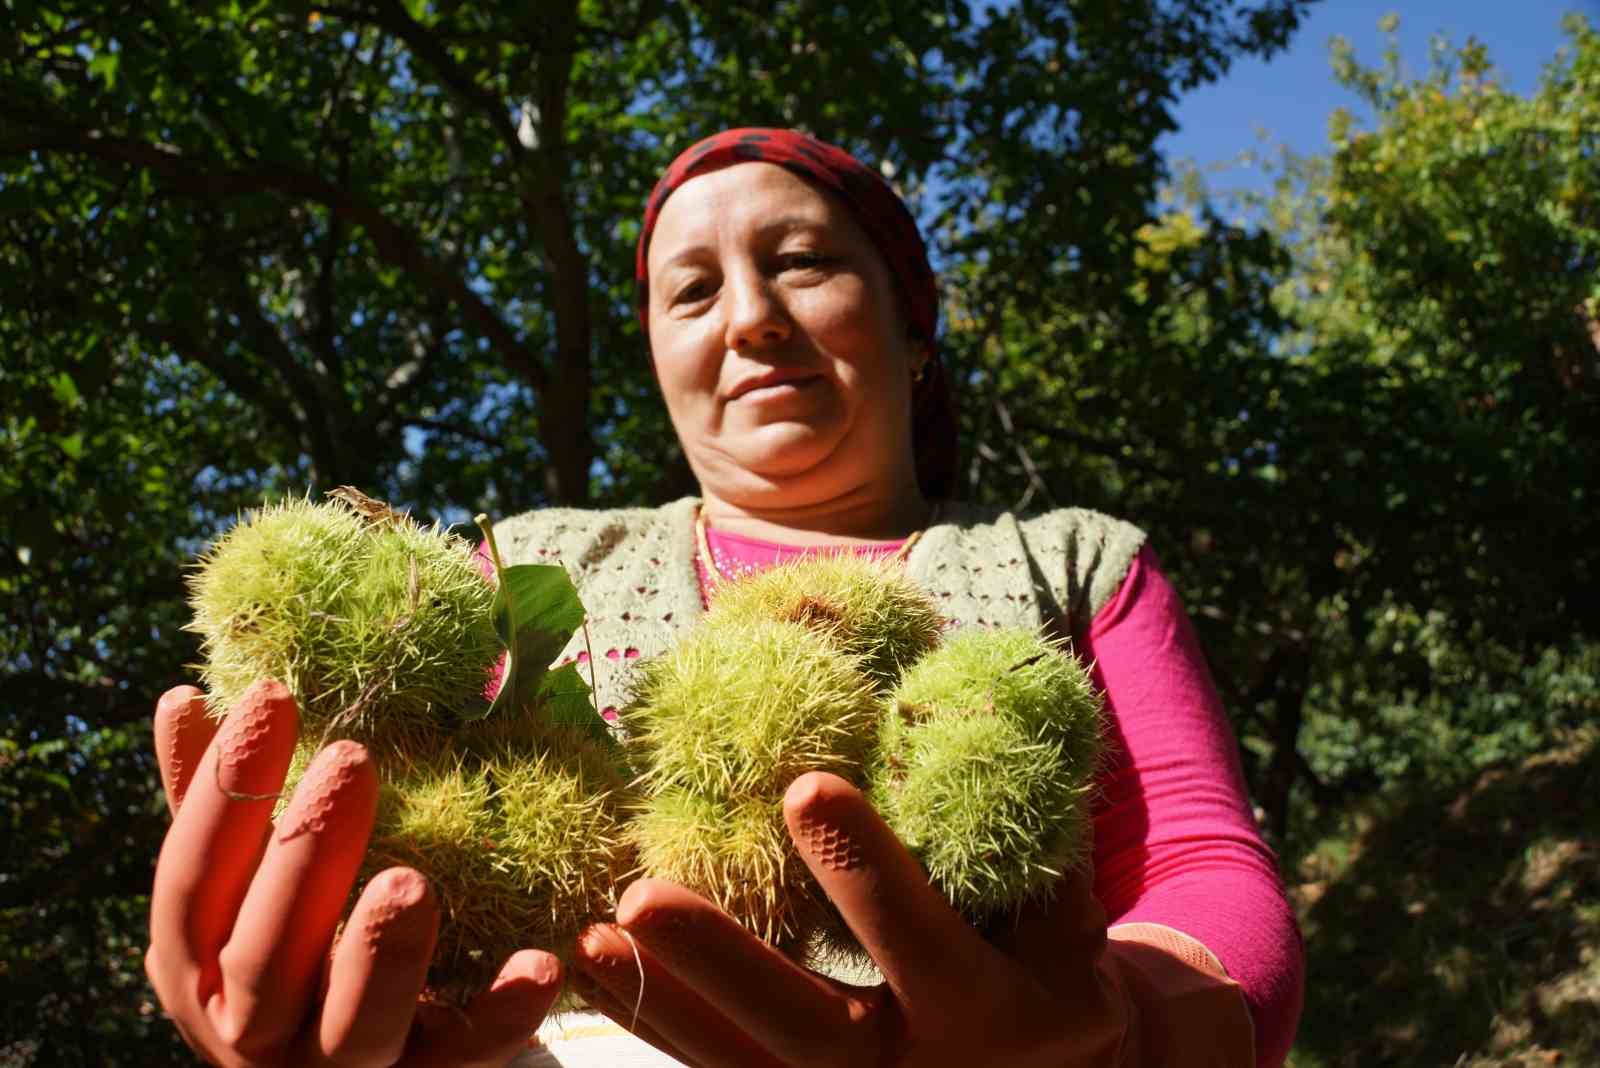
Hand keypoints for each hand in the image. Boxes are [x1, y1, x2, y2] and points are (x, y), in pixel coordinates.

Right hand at [144, 679, 562, 1067]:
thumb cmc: (283, 955)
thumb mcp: (237, 892)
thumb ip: (211, 805)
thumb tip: (184, 698)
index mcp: (197, 966)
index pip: (194, 877)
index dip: (225, 790)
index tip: (275, 694)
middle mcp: (252, 1031)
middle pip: (266, 952)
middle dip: (306, 857)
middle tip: (352, 762)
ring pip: (352, 1025)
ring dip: (380, 953)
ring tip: (410, 880)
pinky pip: (464, 1059)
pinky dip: (499, 1017)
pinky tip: (540, 963)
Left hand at [571, 771, 1129, 1066]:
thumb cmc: (1054, 977)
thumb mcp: (1067, 923)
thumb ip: (1020, 851)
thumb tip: (956, 723)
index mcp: (987, 1011)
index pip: (918, 938)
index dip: (862, 866)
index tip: (804, 787)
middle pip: (804, 1028)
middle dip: (720, 961)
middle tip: (640, 897)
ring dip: (660, 1003)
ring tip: (586, 939)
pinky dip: (660, 1028)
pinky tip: (595, 982)